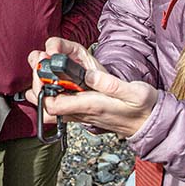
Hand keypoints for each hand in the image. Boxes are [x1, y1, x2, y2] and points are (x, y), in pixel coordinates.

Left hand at [26, 37, 157, 137]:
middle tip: (40, 62)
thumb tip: (89, 75)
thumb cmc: (142, 108)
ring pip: (48, 109)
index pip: (53, 105)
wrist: (148, 123)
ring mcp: (80, 114)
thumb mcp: (135, 92)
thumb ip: (111, 84)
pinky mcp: (82, 112)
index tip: (45, 67)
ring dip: (39, 89)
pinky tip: (50, 78)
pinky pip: (57, 107)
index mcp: (91, 106)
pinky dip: (48, 93)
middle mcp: (81, 112)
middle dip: (36, 84)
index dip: (42, 88)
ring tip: (42, 68)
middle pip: (45, 107)